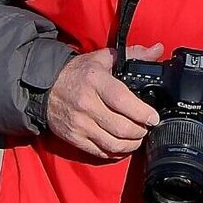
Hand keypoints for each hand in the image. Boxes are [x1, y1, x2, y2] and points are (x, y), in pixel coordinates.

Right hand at [46, 43, 163, 158]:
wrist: (44, 88)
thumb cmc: (77, 73)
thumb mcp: (103, 58)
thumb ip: (133, 54)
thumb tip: (158, 50)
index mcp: (95, 81)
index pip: (122, 100)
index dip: (141, 112)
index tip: (153, 118)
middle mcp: (86, 104)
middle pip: (121, 127)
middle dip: (140, 131)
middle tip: (146, 127)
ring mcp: (79, 123)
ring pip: (113, 143)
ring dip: (131, 144)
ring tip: (137, 137)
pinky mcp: (74, 137)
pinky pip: (100, 152)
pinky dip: (115, 152)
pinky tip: (122, 145)